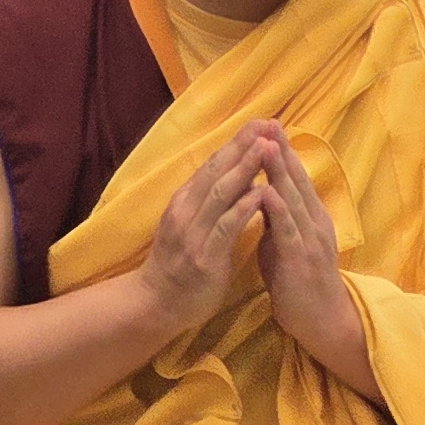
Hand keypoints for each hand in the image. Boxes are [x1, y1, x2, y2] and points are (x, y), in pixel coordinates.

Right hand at [136, 122, 278, 336]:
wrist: (156, 303)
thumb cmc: (180, 262)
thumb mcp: (191, 224)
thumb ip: (211, 200)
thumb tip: (241, 174)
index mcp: (185, 200)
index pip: (213, 162)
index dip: (237, 140)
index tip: (261, 121)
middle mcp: (186, 210)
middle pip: (217, 169)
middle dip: (244, 144)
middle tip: (268, 122)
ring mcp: (193, 232)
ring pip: (221, 192)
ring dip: (246, 167)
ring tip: (268, 147)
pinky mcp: (205, 256)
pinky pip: (226, 227)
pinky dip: (244, 208)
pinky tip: (262, 194)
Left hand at [248, 132, 367, 379]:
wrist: (322, 321)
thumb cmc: (300, 283)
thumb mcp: (285, 244)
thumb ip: (275, 220)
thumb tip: (260, 195)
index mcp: (311, 216)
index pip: (296, 177)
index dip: (283, 151)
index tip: (268, 126)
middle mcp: (315, 222)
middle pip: (296, 180)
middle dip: (281, 150)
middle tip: (269, 121)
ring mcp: (310, 239)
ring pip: (293, 199)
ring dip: (279, 171)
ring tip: (265, 144)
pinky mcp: (301, 259)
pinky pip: (287, 230)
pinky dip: (277, 208)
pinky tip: (267, 190)